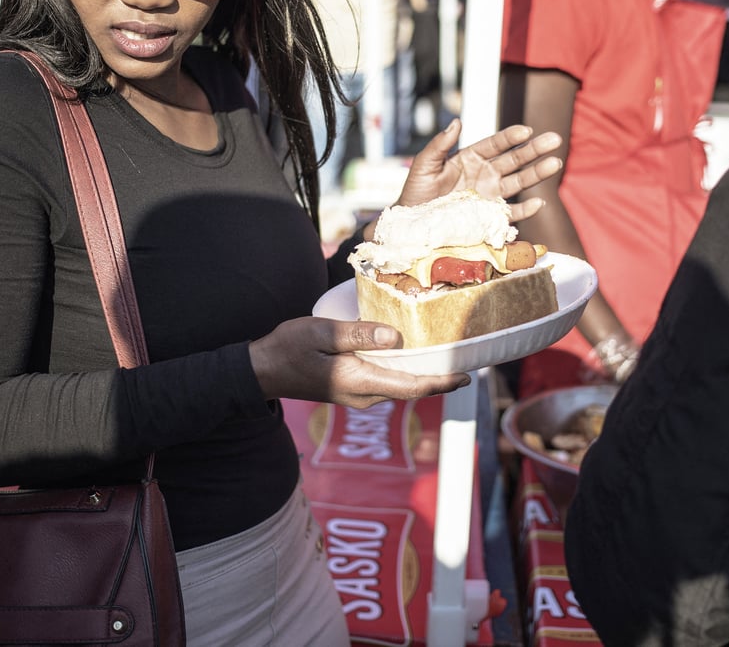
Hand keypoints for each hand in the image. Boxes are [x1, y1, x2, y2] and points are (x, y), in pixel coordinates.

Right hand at [249, 317, 470, 408]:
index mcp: (358, 381)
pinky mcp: (352, 389)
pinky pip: (387, 381)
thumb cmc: (288, 349)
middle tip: (464, 357)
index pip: (411, 386)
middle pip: (411, 388)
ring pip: (400, 385)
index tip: (466, 376)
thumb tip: (394, 336)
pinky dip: (404, 370)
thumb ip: (357, 334)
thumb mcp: (321, 333)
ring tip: (444, 353)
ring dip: (423, 374)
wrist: (262, 371)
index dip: (441, 382)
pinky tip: (411, 353)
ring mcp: (357, 395)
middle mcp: (363, 394)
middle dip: (438, 377)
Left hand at [395, 119, 561, 222]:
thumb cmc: (416, 192)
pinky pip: (512, 212)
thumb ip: (439, 144)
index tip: (526, 130)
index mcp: (471, 158)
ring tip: (555, 163)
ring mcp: (490, 195)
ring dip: (538, 173)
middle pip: (514, 159)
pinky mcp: (490, 216)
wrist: (413, 224)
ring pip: (519, 182)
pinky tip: (538, 202)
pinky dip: (526, 209)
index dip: (511, 137)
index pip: (495, 144)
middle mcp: (485, 174)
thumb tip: (456, 121)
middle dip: (534, 150)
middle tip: (555, 139)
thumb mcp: (424, 165)